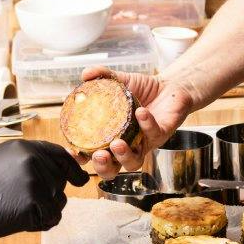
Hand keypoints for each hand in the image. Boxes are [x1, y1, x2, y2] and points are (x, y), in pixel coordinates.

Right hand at [0, 140, 87, 239]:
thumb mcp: (1, 160)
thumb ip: (29, 160)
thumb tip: (57, 165)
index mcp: (25, 148)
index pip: (59, 155)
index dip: (72, 169)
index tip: (78, 179)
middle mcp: (33, 161)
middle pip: (60, 182)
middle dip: (50, 195)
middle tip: (25, 203)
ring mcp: (35, 182)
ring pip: (58, 202)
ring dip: (44, 211)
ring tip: (18, 210)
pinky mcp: (33, 204)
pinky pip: (51, 218)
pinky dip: (40, 223)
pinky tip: (21, 221)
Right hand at [76, 67, 195, 176]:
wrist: (170, 86)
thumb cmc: (143, 90)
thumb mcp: (120, 81)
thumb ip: (102, 76)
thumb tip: (84, 74)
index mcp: (111, 136)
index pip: (92, 154)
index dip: (81, 158)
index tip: (73, 151)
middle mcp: (127, 145)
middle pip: (112, 169)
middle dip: (103, 167)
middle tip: (99, 156)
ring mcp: (144, 143)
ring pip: (134, 162)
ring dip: (124, 155)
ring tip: (117, 143)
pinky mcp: (162, 135)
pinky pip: (153, 133)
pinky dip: (146, 124)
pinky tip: (140, 112)